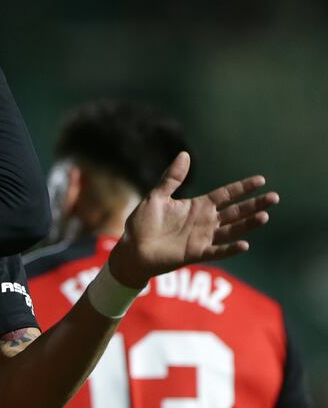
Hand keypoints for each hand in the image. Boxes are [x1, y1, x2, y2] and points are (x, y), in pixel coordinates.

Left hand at [107, 152, 277, 286]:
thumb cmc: (143, 223)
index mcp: (197, 207)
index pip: (226, 195)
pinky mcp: (195, 253)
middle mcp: (204, 222)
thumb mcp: (157, 196)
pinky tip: (244, 244)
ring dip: (248, 224)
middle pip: (235, 211)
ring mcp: (202, 238)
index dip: (242, 188)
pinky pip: (217, 251)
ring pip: (231, 230)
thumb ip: (172, 178)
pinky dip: (230, 249)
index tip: (261, 180)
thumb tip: (184, 154)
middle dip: (255, 204)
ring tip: (265, 216)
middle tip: (274, 197)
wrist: (132, 248)